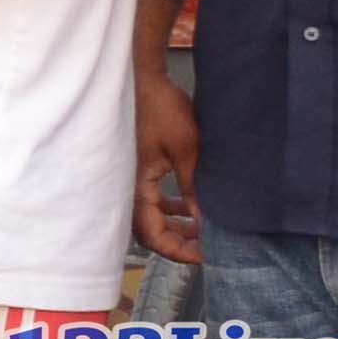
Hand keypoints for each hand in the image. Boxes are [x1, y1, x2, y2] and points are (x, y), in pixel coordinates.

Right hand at [134, 67, 203, 264]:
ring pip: (152, 216)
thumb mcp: (186, 151)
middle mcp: (130, 189)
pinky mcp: (139, 169)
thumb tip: (205, 220)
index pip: (153, 236)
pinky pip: (152, 199)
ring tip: (202, 227)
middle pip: (150, 231)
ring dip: (175, 225)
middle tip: (207, 247)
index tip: (204, 256)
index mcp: (138, 188)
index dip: (177, 251)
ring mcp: (133, 179)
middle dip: (179, 242)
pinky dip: (170, 207)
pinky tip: (189, 204)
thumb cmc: (162, 111)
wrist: (144, 81)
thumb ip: (193, 188)